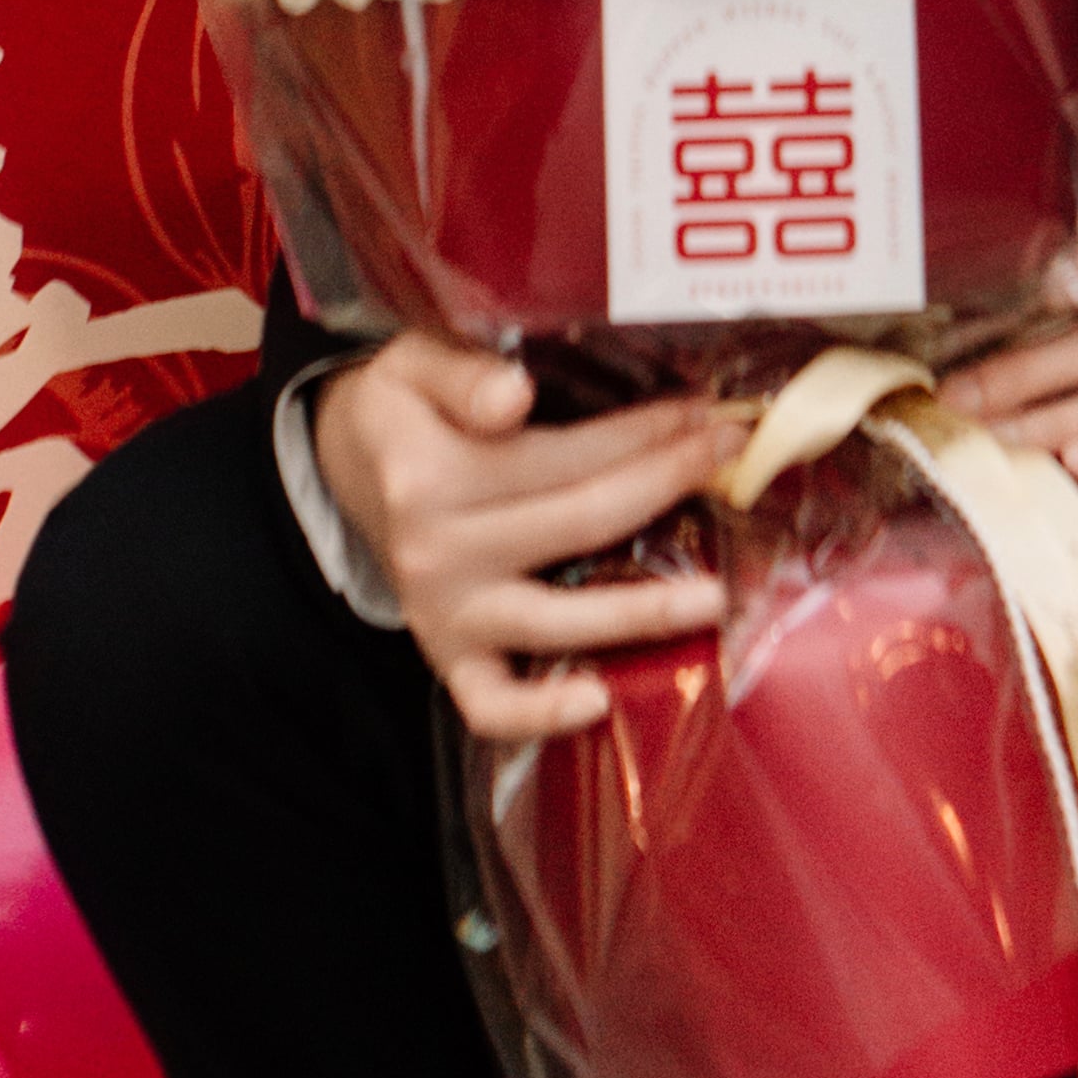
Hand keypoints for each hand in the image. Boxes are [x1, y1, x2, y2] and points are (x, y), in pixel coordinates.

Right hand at [310, 336, 739, 741]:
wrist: (345, 469)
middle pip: (578, 523)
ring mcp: (442, 614)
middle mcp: (436, 550)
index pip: (565, 456)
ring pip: (555, 620)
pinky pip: (492, 706)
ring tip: (714, 595)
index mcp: (432, 472)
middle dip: (666, 486)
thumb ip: (463, 375)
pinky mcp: (446, 660)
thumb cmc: (405, 411)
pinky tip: (603, 699)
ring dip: (642, 611)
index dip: (644, 435)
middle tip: (732, 459)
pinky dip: (542, 714)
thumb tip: (514, 393)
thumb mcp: (413, 364)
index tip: (709, 416)